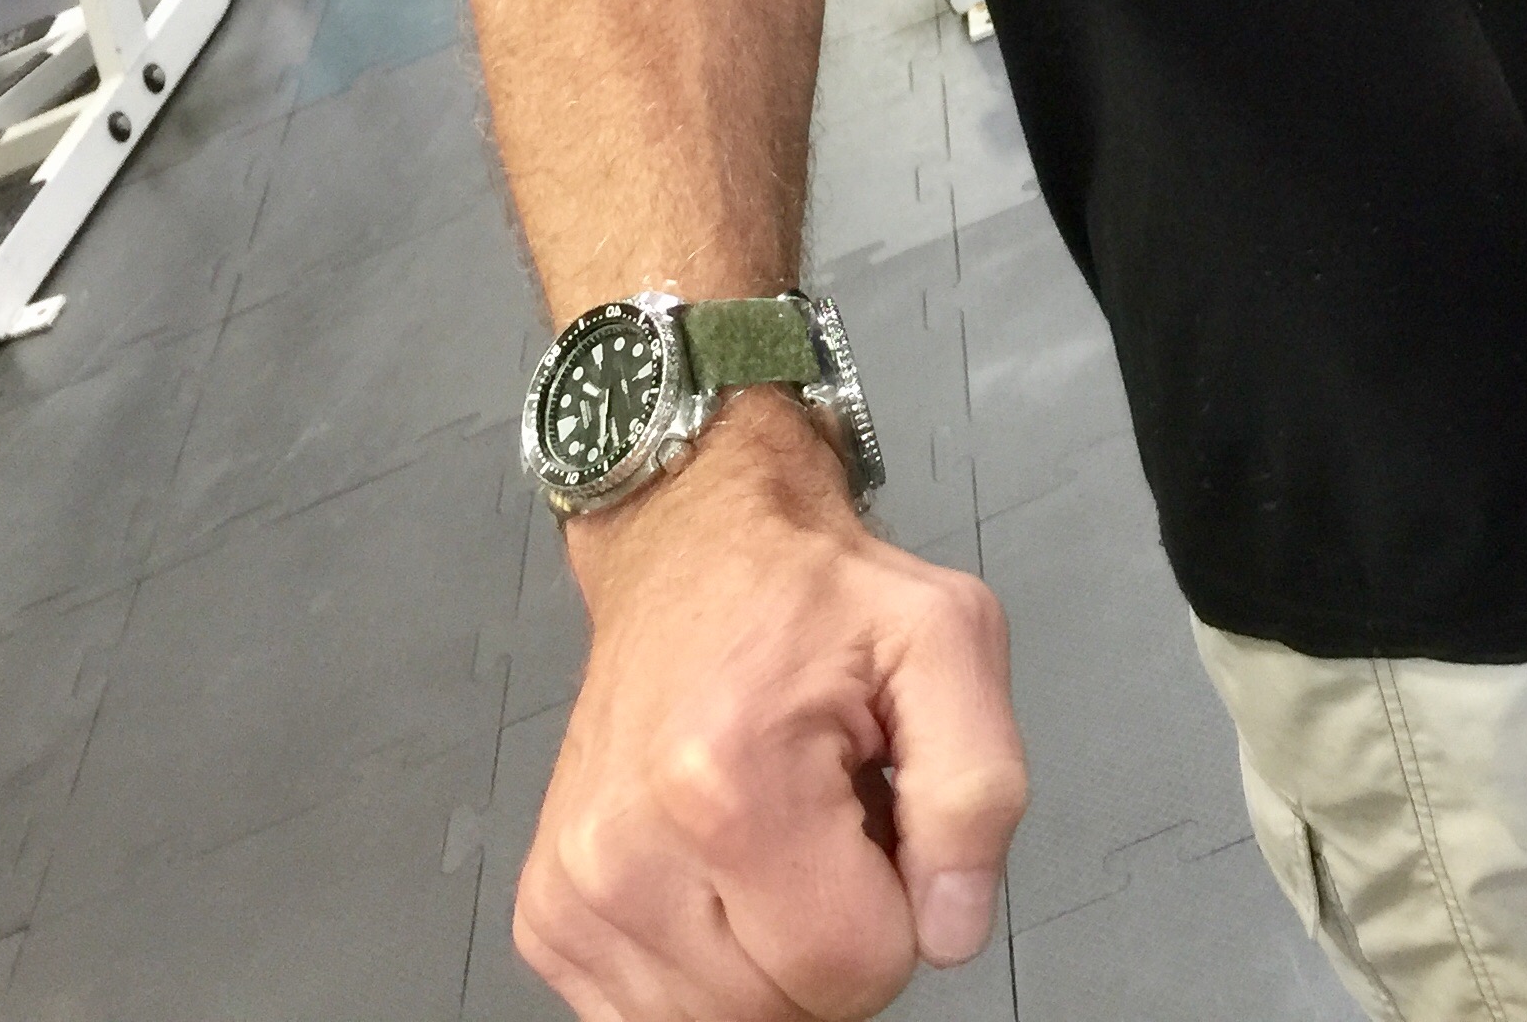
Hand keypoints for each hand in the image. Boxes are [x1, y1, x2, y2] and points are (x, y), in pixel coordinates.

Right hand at [516, 392, 1029, 1020]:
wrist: (692, 550)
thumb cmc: (817, 596)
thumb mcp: (949, 643)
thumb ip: (977, 791)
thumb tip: (950, 928)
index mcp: (730, 783)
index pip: (855, 971)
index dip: (900, 908)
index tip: (879, 820)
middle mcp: (626, 851)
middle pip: (786, 1012)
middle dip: (836, 933)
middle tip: (828, 821)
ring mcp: (574, 893)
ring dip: (770, 955)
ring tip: (775, 838)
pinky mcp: (548, 917)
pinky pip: (653, 1018)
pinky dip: (707, 971)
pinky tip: (720, 874)